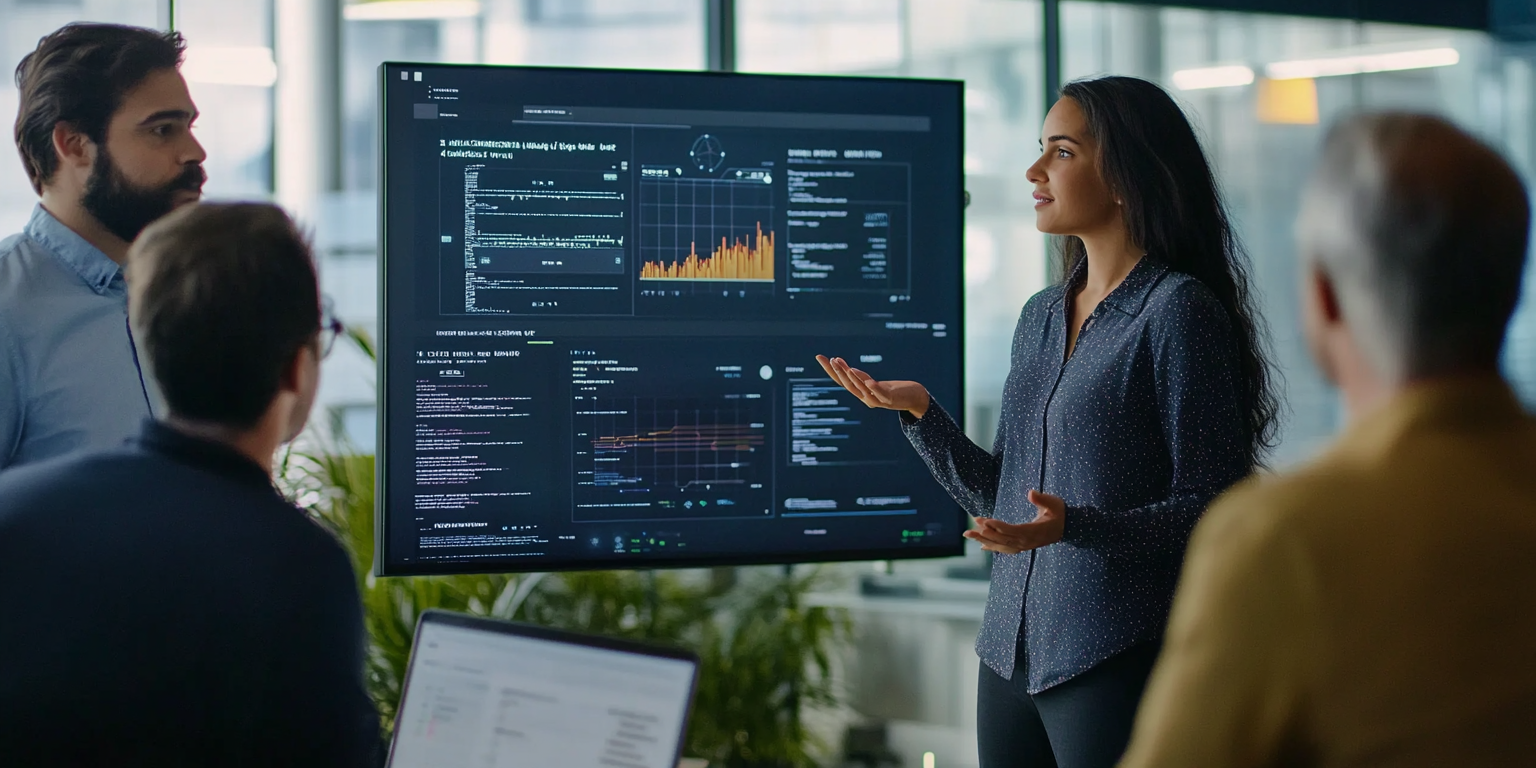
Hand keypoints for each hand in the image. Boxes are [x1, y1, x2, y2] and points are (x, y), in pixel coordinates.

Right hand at [814, 355, 929, 418]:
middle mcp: (865, 398)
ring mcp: (877, 400)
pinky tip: (869, 381)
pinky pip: (879, 393)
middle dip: (839, 372)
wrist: (915, 399)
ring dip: (853, 377)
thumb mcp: (876, 384)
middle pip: (848, 385)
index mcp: (860, 393)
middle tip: (832, 360)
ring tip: (846, 367)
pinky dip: (874, 388)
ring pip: (861, 388)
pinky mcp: (890, 399)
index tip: (819, 356)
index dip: (829, 370)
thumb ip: (863, 379)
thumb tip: (850, 370)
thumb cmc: (894, 390)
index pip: (841, 380)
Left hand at [963, 490, 1065, 553]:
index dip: (998, 527)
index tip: (984, 522)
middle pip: (1002, 540)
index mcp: (1034, 531)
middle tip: (967, 530)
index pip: (1012, 531)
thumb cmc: (1060, 512)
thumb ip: (1042, 499)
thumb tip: (1030, 492)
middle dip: (984, 534)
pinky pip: (1005, 549)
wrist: (1069, 527)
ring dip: (984, 540)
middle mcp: (1027, 542)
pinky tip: (981, 545)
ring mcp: (1025, 546)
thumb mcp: (1054, 503)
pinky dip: (993, 547)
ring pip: (1001, 545)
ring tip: (968, 535)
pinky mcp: (1023, 546)